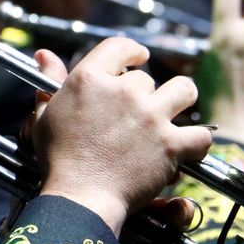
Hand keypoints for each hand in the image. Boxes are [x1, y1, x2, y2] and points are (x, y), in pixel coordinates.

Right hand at [31, 39, 211, 233]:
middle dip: (145, 93)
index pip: (119, 46)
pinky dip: (197, 142)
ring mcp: (150, 116)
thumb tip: (43, 54)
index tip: (139, 57)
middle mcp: (124, 91)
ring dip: (182, 98)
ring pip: (184, 90)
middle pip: (147, 78)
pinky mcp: (170, 144)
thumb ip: (50, 82)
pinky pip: (199, 135)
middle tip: (139, 111)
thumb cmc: (59, 160)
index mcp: (90, 79)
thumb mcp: (45, 116)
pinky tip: (189, 146)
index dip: (132, 51)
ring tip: (176, 110)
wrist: (79, 197)